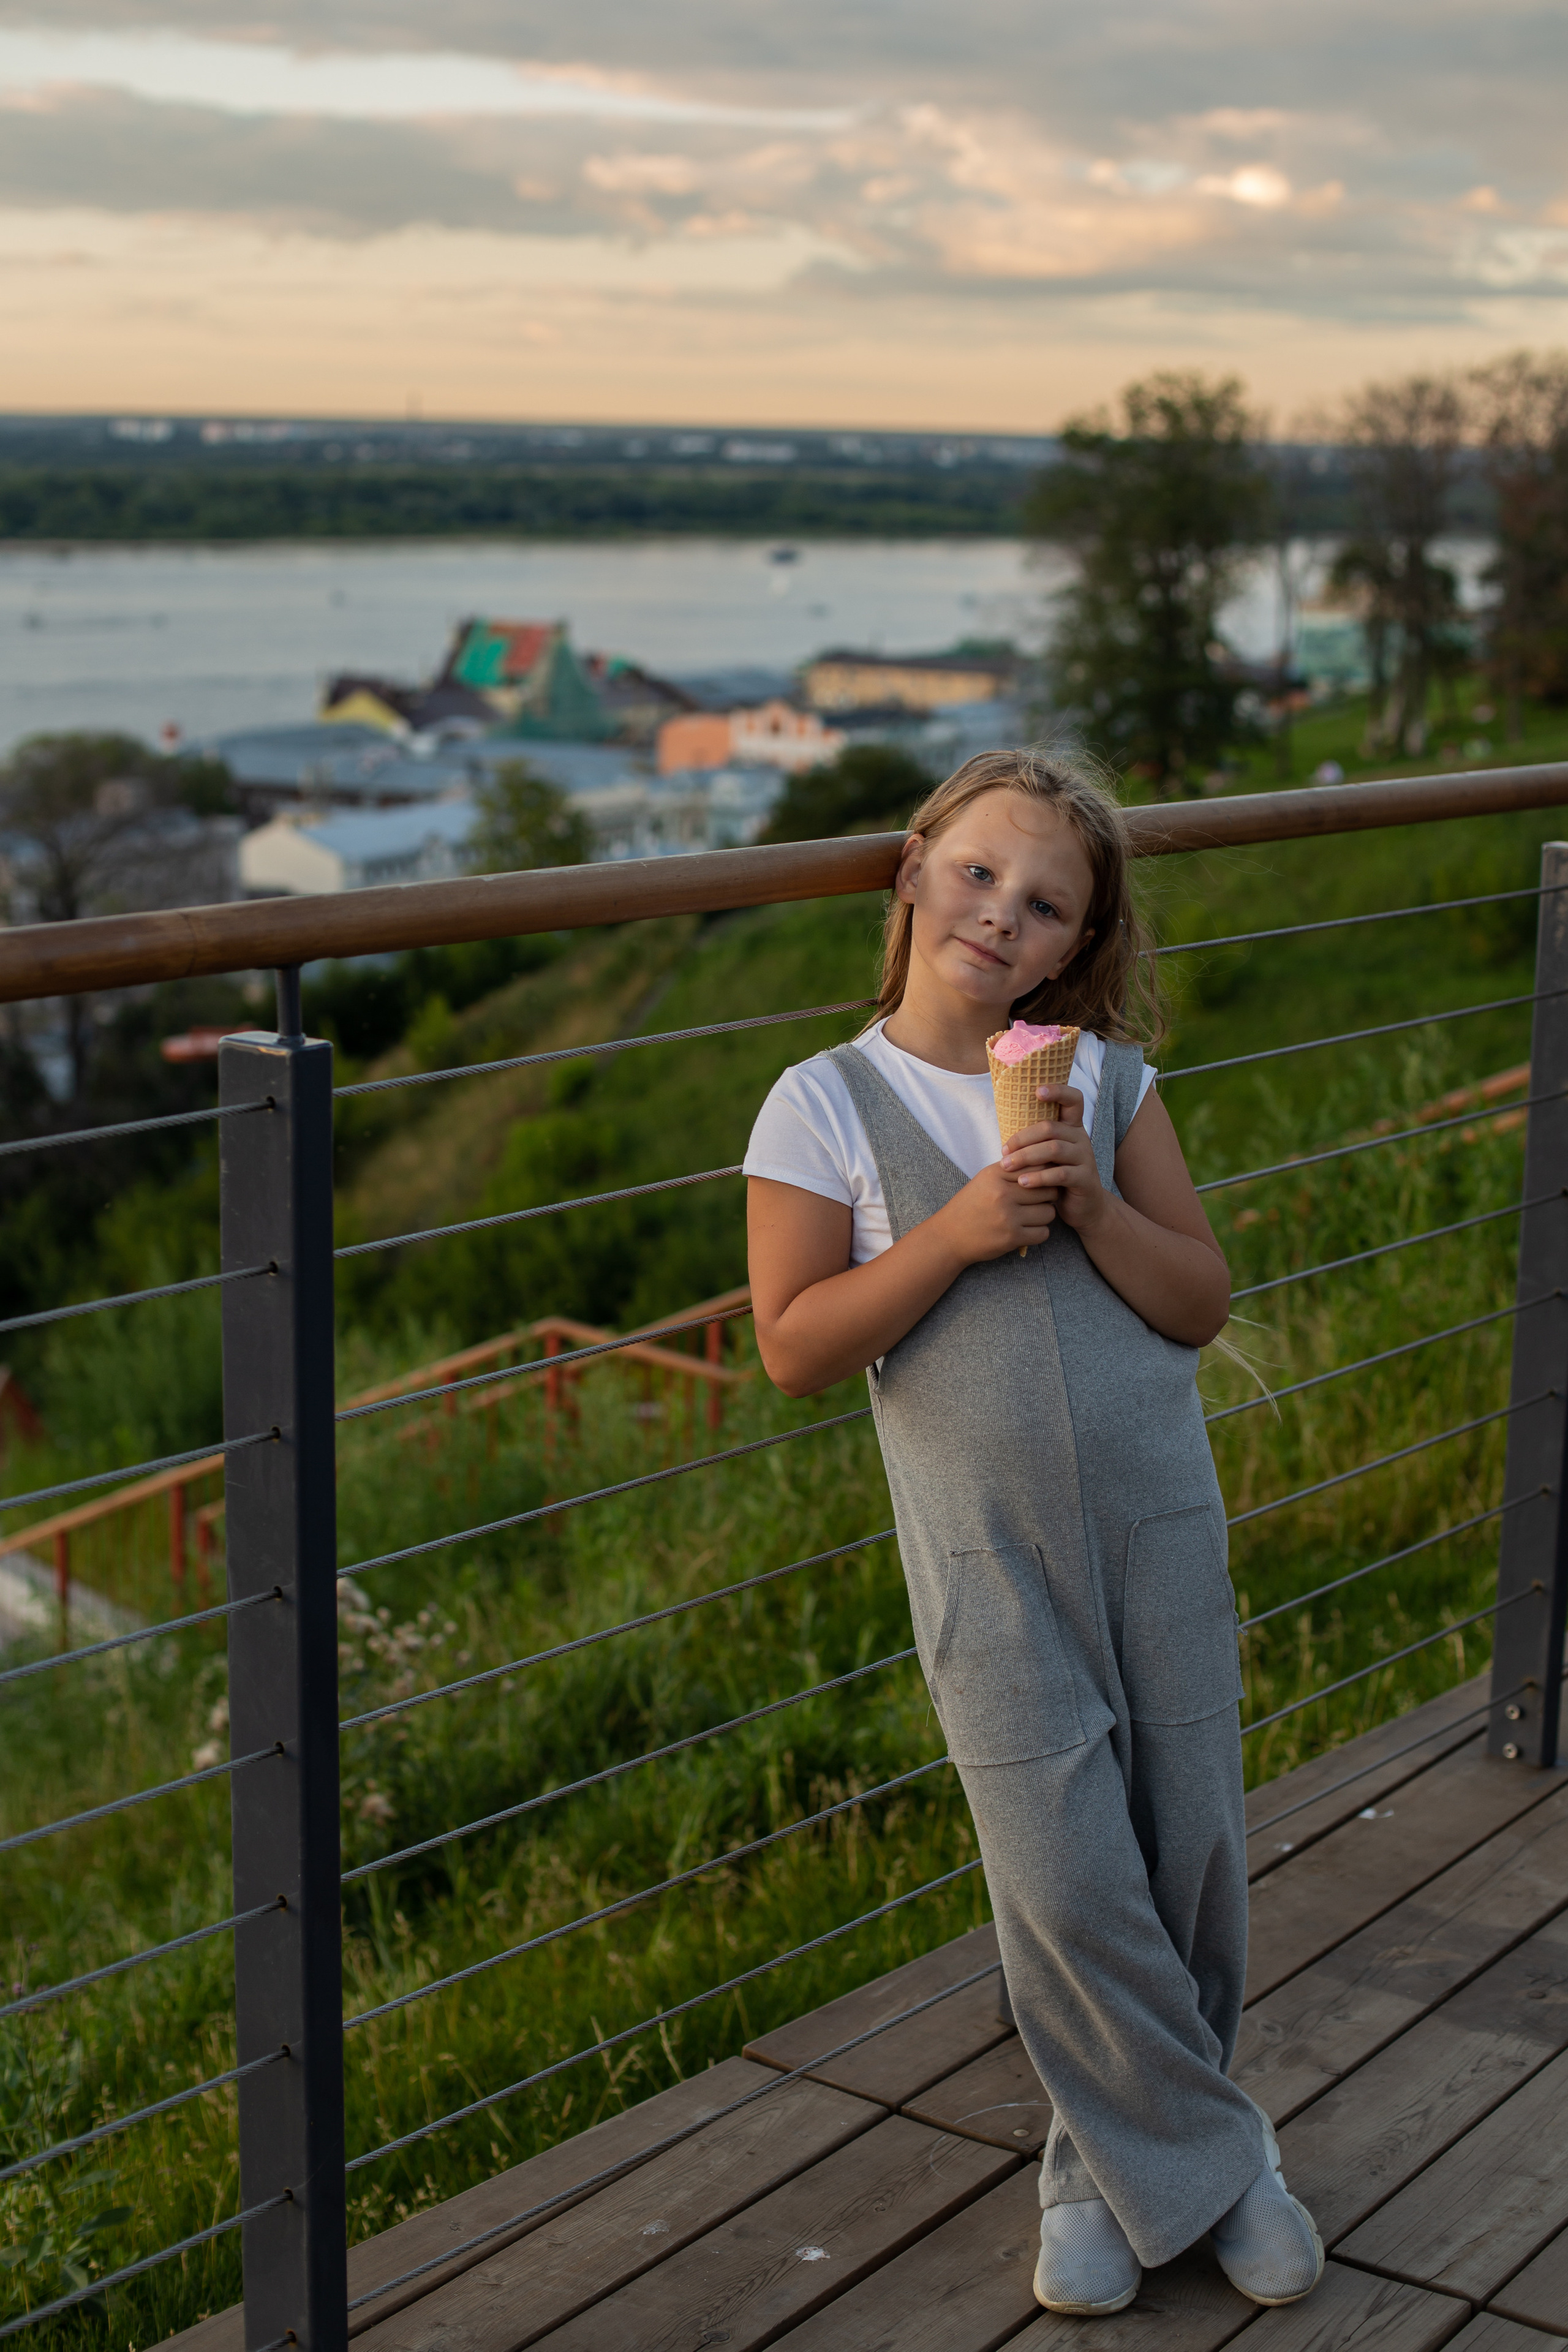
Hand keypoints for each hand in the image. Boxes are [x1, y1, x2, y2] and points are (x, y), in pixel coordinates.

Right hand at [933, 1160, 1060, 1261]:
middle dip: (1047, 1196)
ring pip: (1048, 1212)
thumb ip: (1011, 1170)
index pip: (1037, 1167)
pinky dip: (1039, 1233)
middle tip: (1038, 1201)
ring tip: (1032, 1216)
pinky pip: (1043, 1233)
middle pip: (1047, 1190)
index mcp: (995, 1175)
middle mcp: (1002, 1193)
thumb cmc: (970, 1206)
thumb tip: (1044, 1163)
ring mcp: (1007, 1216)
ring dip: (1044, 1216)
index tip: (1040, 1182)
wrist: (949, 1236)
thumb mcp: (985, 1180)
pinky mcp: (1011, 1238)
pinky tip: (1028, 1230)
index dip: (1044, 1175)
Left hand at [999, 1084, 1107, 1236]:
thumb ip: (1035, 1141)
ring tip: (1007, 1166)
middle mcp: (1081, 1139)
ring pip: (1054, 1149)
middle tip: (1004, 1152)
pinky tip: (1023, 1183)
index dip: (1058, 1090)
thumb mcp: (1048, 1156)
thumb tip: (1004, 1127)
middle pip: (1050, 1128)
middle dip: (1022, 1138)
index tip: (1036, 1091)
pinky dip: (1039, 1177)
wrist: (1083, 1207)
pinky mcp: (1085, 1179)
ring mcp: (1085, 1158)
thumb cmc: (1057, 1178)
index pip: (1073, 1100)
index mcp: (1072, 1128)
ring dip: (1026, 1157)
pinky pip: (1061, 1174)